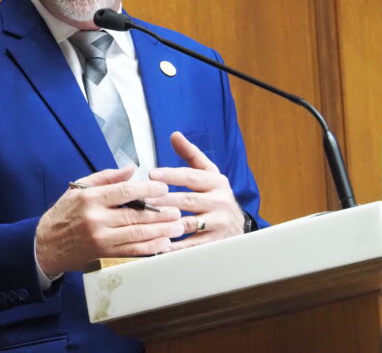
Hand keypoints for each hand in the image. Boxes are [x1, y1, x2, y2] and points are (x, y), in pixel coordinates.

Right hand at [35, 166, 183, 277]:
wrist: (46, 245)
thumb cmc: (64, 213)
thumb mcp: (79, 188)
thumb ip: (106, 177)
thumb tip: (131, 168)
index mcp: (90, 198)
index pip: (124, 192)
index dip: (147, 190)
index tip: (163, 188)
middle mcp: (96, 219)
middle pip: (134, 215)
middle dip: (160, 213)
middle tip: (177, 210)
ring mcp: (100, 239)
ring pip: (136, 234)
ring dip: (160, 231)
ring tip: (177, 227)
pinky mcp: (104, 255)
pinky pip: (131, 252)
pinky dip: (150, 249)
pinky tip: (164, 244)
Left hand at [148, 131, 245, 249]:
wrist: (237, 225)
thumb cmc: (215, 195)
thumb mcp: (208, 172)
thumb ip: (190, 154)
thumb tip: (174, 135)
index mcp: (216, 182)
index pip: (191, 177)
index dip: (171, 175)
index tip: (152, 174)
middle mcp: (219, 201)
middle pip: (187, 200)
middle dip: (164, 200)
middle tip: (143, 199)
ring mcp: (218, 223)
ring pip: (189, 223)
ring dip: (168, 222)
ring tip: (148, 221)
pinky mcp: (214, 242)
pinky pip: (193, 245)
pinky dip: (176, 246)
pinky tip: (160, 244)